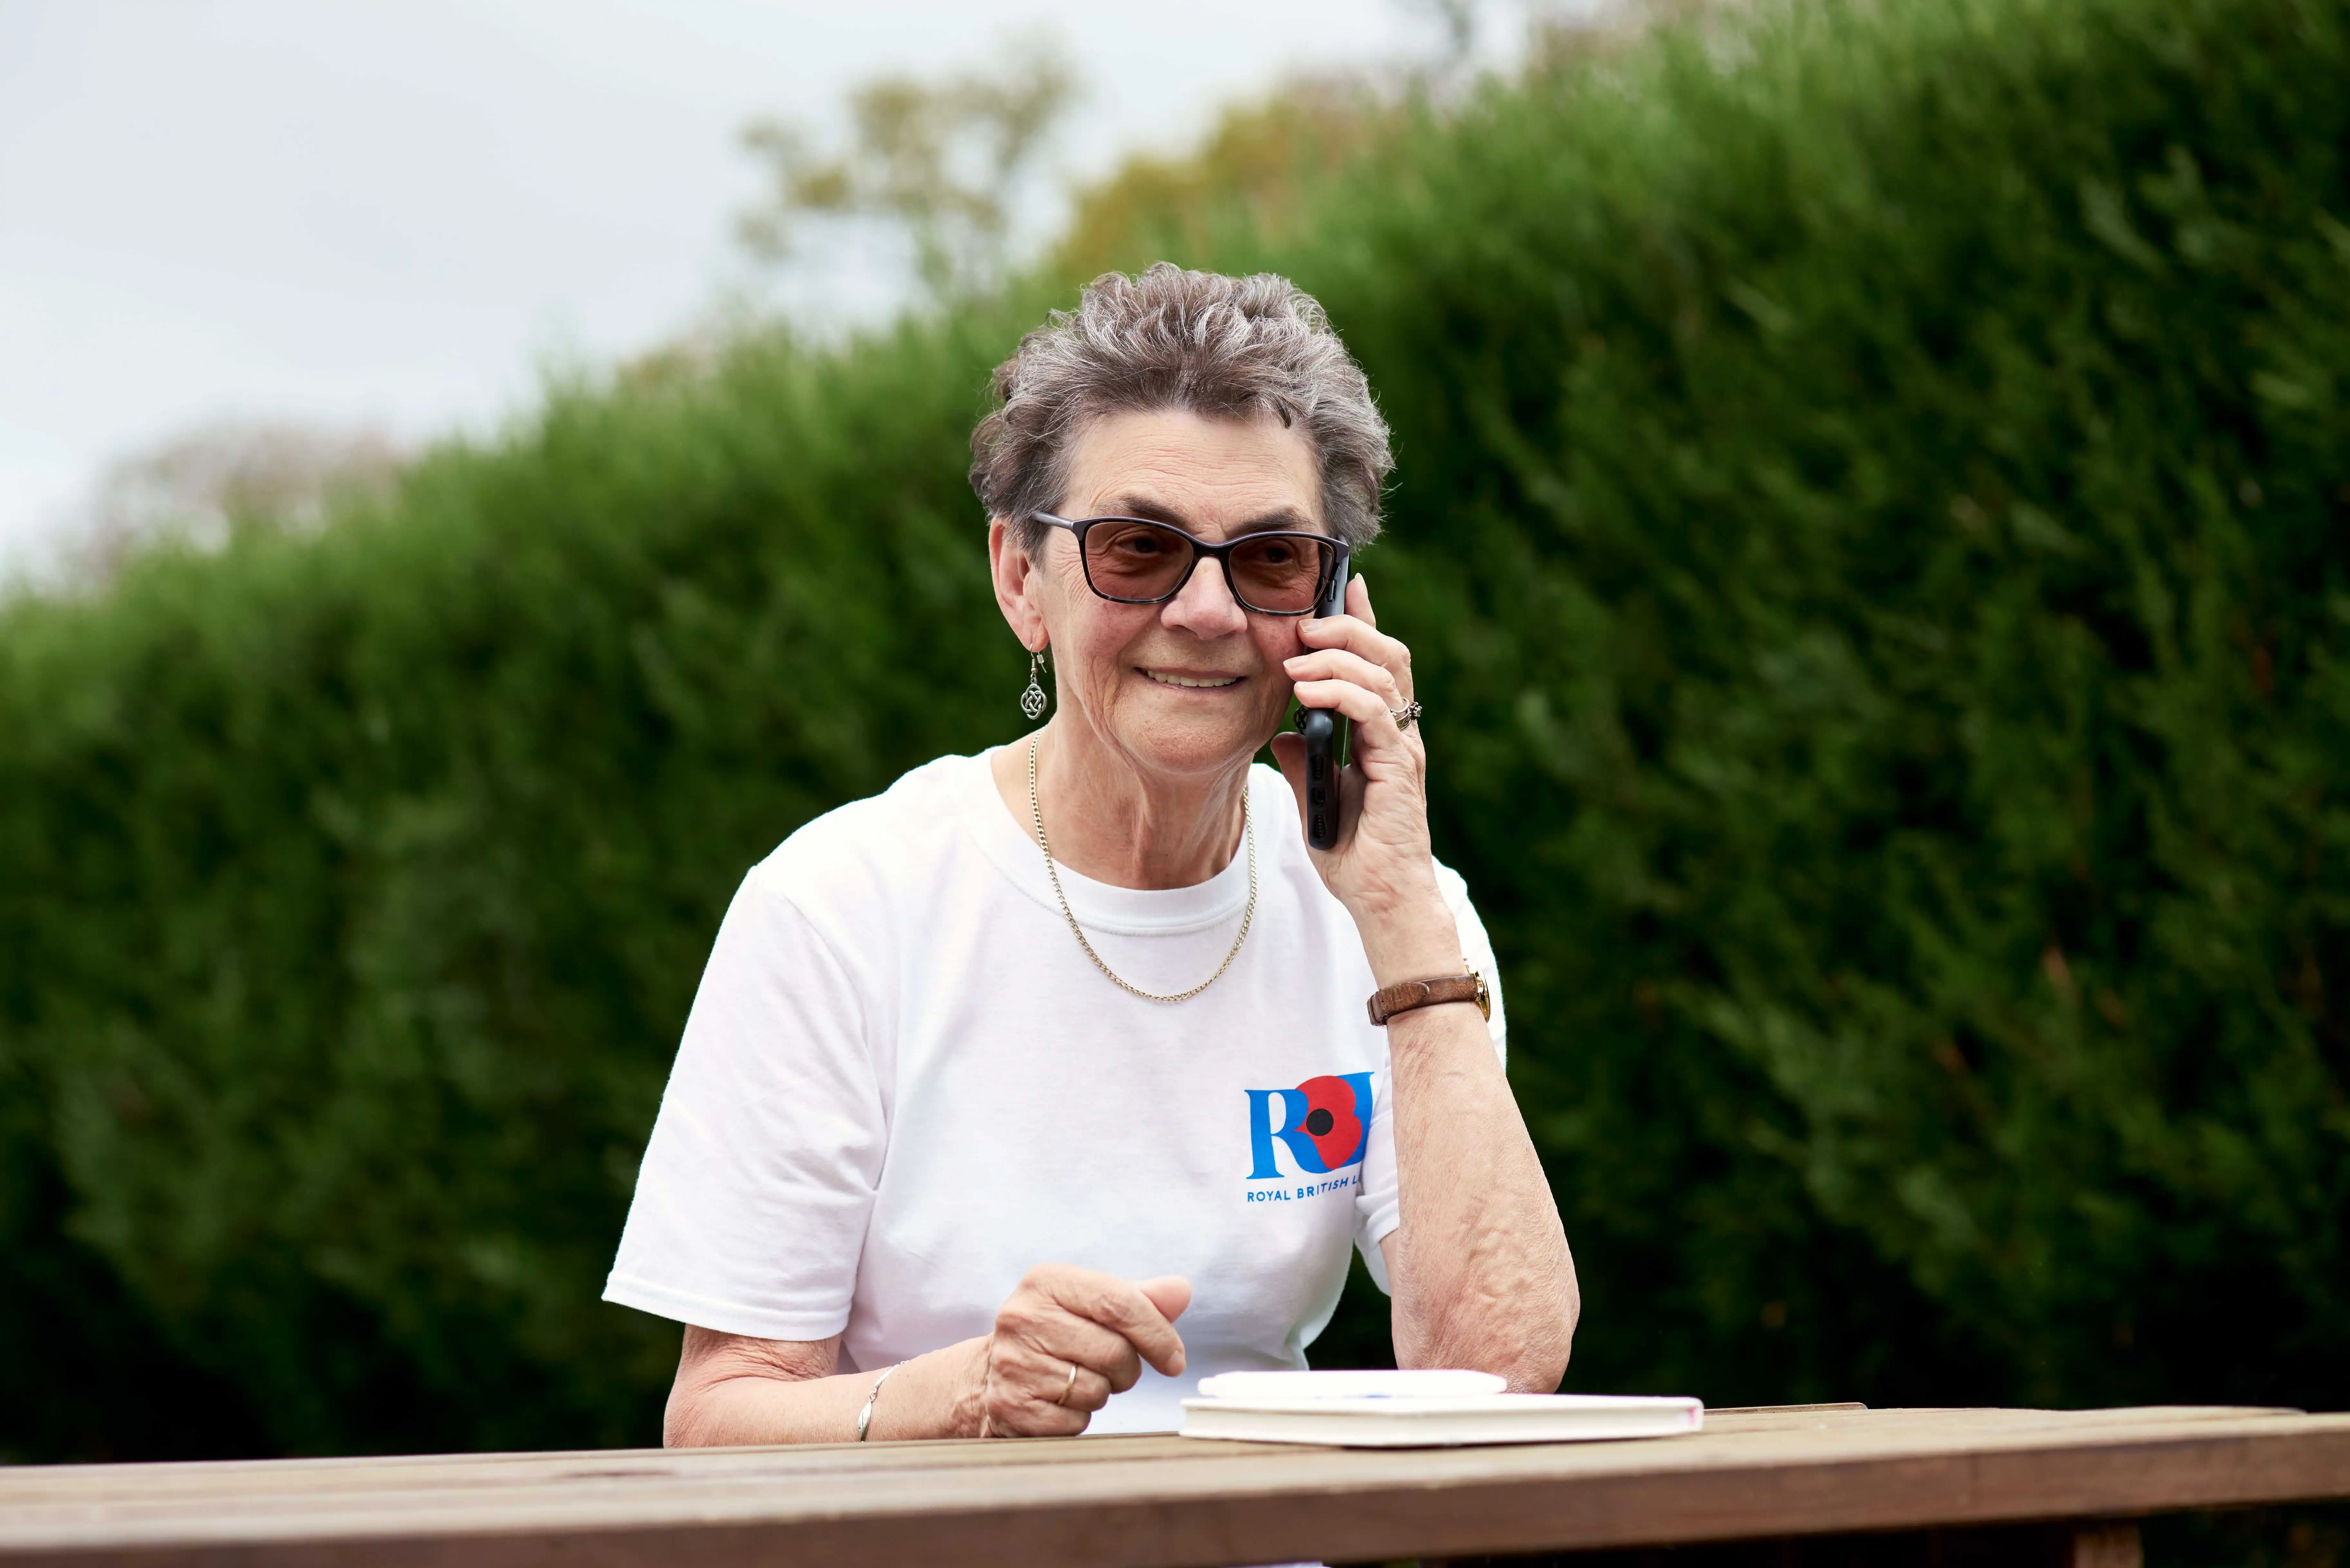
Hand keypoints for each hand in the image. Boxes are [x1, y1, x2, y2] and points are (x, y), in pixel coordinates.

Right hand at [972, 1265, 1190, 1436]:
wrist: (991, 1373)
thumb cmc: (1056, 1333)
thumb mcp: (1091, 1305)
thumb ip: (1139, 1298)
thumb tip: (1182, 1291)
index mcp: (1045, 1281)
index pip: (1119, 1303)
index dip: (1158, 1334)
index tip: (1175, 1359)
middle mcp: (1022, 1317)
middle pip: (1114, 1351)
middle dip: (1128, 1368)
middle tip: (1113, 1368)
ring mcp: (1013, 1363)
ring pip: (1097, 1389)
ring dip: (1102, 1392)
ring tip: (1079, 1378)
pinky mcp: (1011, 1405)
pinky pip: (1075, 1421)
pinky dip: (1079, 1416)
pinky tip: (1059, 1399)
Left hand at [1271, 576, 1459, 976]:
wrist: (1382, 903)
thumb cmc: (1356, 857)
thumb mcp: (1316, 800)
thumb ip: (1305, 763)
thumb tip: (1281, 732)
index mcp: (1383, 734)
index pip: (1377, 663)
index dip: (1362, 621)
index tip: (1342, 586)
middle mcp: (1399, 733)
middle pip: (1387, 654)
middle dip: (1347, 626)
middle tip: (1305, 619)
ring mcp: (1402, 749)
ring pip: (1383, 674)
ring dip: (1337, 655)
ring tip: (1297, 654)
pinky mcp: (1397, 769)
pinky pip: (1374, 713)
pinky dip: (1341, 693)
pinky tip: (1308, 691)